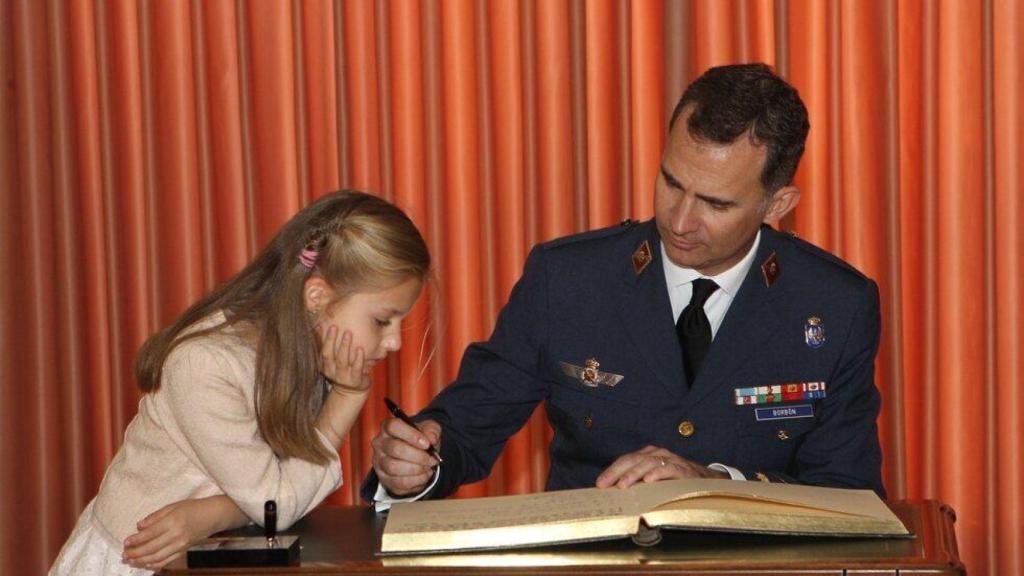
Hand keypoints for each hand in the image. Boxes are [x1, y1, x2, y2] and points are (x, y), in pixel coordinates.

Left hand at [122, 496, 241, 570]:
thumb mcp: (173, 506)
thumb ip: (155, 517)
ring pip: (157, 557)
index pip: (150, 534)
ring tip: (131, 560)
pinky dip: (154, 565)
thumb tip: (139, 526)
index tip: (125, 542)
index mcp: (173, 521)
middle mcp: (176, 535)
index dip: (136, 540)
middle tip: (124, 554)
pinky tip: (145, 564)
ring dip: (142, 560)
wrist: (212, 516)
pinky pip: (166, 561)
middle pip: (151, 548)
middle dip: (135, 553)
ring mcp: (180, 545)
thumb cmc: (192, 508)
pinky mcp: (183, 551)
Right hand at [317, 324, 370, 392]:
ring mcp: (343, 377)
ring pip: (342, 361)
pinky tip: (360, 349)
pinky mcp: (355, 381)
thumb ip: (328, 346)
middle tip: (335, 326)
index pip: (320, 351)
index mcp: (324, 366)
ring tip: (348, 333)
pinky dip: (358, 359)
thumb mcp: (333, 360)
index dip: (320, 339)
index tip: (322, 325)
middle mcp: (331, 372)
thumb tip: (319, 326)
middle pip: (328, 355)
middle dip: (331, 340)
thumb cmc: (343, 369)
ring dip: (344, 346)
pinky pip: (357, 369)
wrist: (352, 390)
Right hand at [371, 417, 441, 496]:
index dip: (411, 435)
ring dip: (417, 469)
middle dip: (418, 456)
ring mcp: (379, 462)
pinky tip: (424, 475)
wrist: (416, 459)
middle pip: (395, 449)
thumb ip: (432, 431)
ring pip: (395, 467)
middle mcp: (380, 444)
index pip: (393, 426)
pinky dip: (416, 480)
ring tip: (428, 467)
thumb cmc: (420, 441)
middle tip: (432, 459)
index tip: (427, 444)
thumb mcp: (429, 430)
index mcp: (388, 427)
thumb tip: (431, 439)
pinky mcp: (384, 479)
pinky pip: (399, 482)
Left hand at [595, 445, 727, 488]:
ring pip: (648, 463)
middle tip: (606, 485)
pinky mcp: (683, 469)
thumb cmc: (675, 482)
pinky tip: (648, 481)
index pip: (626, 460)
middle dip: (617, 472)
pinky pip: (669, 469)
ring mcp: (671, 460)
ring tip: (623, 485)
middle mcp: (658, 454)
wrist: (705, 481)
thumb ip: (638, 482)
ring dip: (634, 474)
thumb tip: (615, 493)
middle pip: (633, 460)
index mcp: (648, 455)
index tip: (600, 484)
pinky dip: (657, 474)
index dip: (612, 471)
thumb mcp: (654, 480)